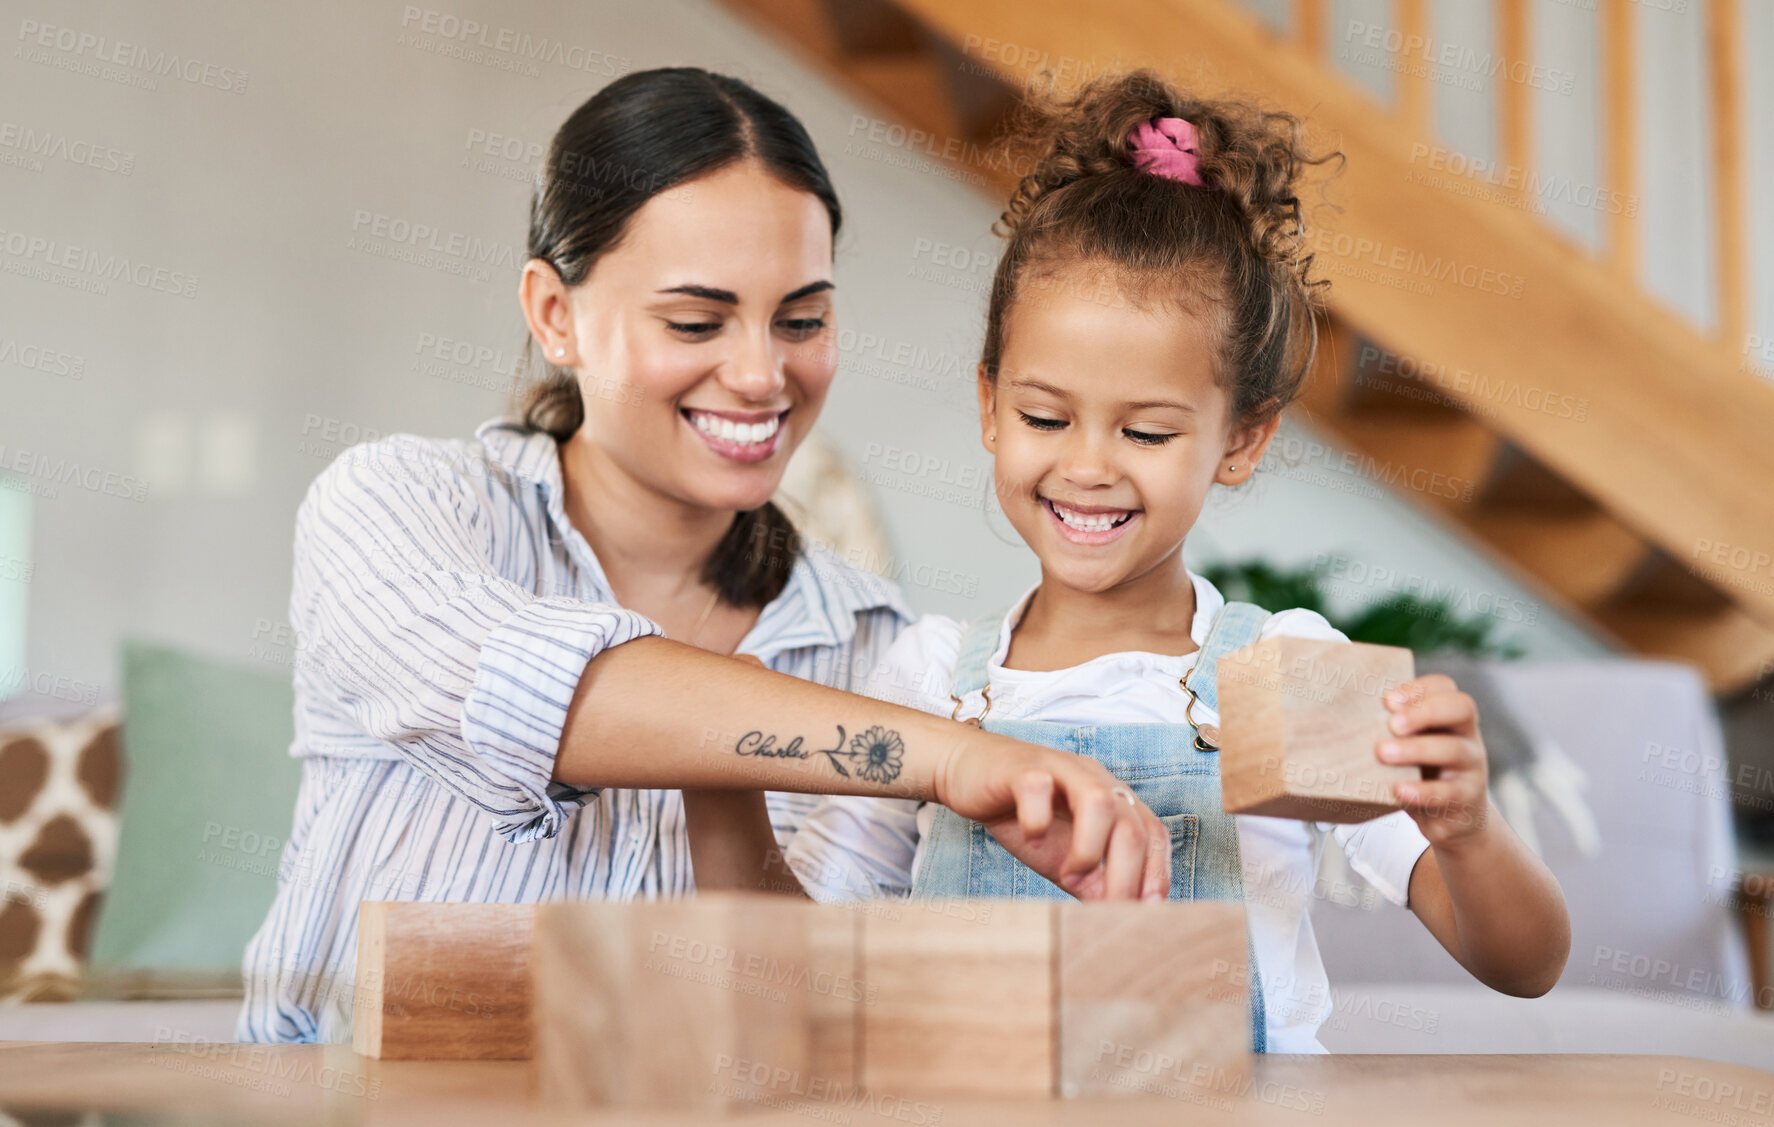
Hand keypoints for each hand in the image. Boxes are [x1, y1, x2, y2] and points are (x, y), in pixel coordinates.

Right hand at [935, 739, 1170, 900]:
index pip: (1152, 834)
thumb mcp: (1061, 855)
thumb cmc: (1020, 813)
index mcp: (1111, 798)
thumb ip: (1092, 881)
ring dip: (1089, 849)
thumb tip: (1119, 918)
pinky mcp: (1022, 768)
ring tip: (1068, 876)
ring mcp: (1060, 769)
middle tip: (1107, 910)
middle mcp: (1094, 779)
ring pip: (1098, 800)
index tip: (1149, 912)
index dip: (1156, 873)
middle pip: (1131, 825)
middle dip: (1126, 875)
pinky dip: (1038, 818)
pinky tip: (1031, 836)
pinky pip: (1039, 787)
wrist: (968, 771)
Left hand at [1379, 674, 1489, 847]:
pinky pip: (1449, 792)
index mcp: (1451, 717)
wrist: (1451, 818)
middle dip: (1424, 711)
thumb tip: (1338, 716)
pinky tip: (1399, 790)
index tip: (1386, 700)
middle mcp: (1467, 736)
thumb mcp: (1409, 747)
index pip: (1445, 687)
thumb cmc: (1419, 773)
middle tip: (1391, 724)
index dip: (1418, 688)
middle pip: (1461, 708)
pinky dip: (1422, 791)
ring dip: (1416, 749)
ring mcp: (1472, 767)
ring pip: (1454, 749)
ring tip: (1383, 753)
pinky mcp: (1467, 799)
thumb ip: (1389, 730)